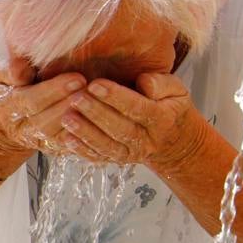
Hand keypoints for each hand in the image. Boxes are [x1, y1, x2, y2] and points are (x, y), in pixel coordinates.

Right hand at [0, 58, 87, 162]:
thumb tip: (20, 72)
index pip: (31, 101)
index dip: (54, 90)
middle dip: (69, 105)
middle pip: (46, 122)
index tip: (77, 78)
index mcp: (7, 107)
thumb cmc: (6, 92)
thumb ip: (11, 71)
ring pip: (58, 137)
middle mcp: (22, 129)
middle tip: (91, 90)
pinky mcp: (52, 150)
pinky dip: (83, 137)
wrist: (2, 125)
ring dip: (79, 121)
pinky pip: (69, 147)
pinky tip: (97, 122)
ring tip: (97, 103)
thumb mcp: (0, 78)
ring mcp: (37, 142)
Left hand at [59, 73, 209, 172]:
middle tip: (76, 98)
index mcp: (162, 118)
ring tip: (67, 117)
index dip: (116, 97)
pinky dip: (82, 150)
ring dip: (86, 132)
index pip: (138, 107)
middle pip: (120, 128)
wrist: (174, 143)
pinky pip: (99, 157)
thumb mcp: (176, 91)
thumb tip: (144, 82)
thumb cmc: (170, 108)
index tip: (96, 84)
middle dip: (96, 113)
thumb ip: (162, 84)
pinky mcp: (118, 161)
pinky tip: (66, 139)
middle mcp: (146, 140)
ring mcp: (131, 153)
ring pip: (107, 145)